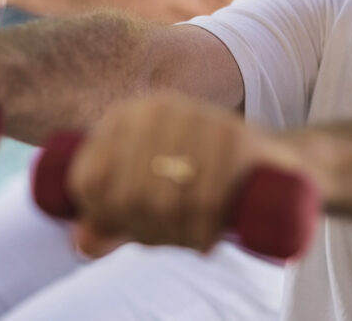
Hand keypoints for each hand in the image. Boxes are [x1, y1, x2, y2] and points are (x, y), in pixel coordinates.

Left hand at [65, 94, 302, 256]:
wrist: (272, 165)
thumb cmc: (200, 181)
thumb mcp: (150, 197)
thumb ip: (111, 220)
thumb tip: (80, 243)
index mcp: (123, 116)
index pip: (88, 179)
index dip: (101, 218)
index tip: (128, 231)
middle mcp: (156, 108)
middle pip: (127, 195)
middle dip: (145, 231)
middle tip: (170, 239)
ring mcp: (197, 117)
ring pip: (166, 201)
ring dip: (177, 236)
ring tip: (190, 241)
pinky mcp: (235, 136)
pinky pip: (206, 197)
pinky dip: (203, 230)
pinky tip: (206, 242)